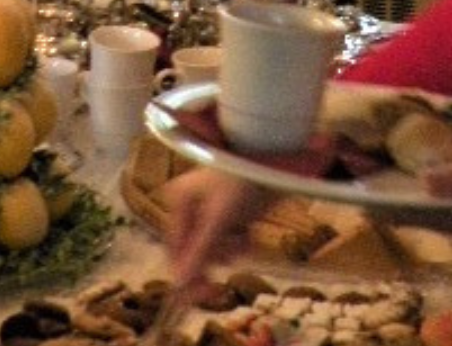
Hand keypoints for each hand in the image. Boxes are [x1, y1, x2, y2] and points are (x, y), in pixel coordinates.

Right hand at [164, 168, 272, 287]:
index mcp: (179, 202)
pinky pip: (229, 239)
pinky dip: (239, 243)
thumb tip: (178, 285)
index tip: (201, 295)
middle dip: (211, 259)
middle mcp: (191, 206)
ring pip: (213, 247)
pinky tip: (248, 236)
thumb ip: (199, 252)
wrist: (277, 155)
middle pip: (193, 250)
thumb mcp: (219, 218)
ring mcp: (212, 208)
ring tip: (242, 240)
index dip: (186, 274)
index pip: (175, 249)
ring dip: (228, 250)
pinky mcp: (232, 212)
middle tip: (219, 287)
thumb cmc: (241, 180)